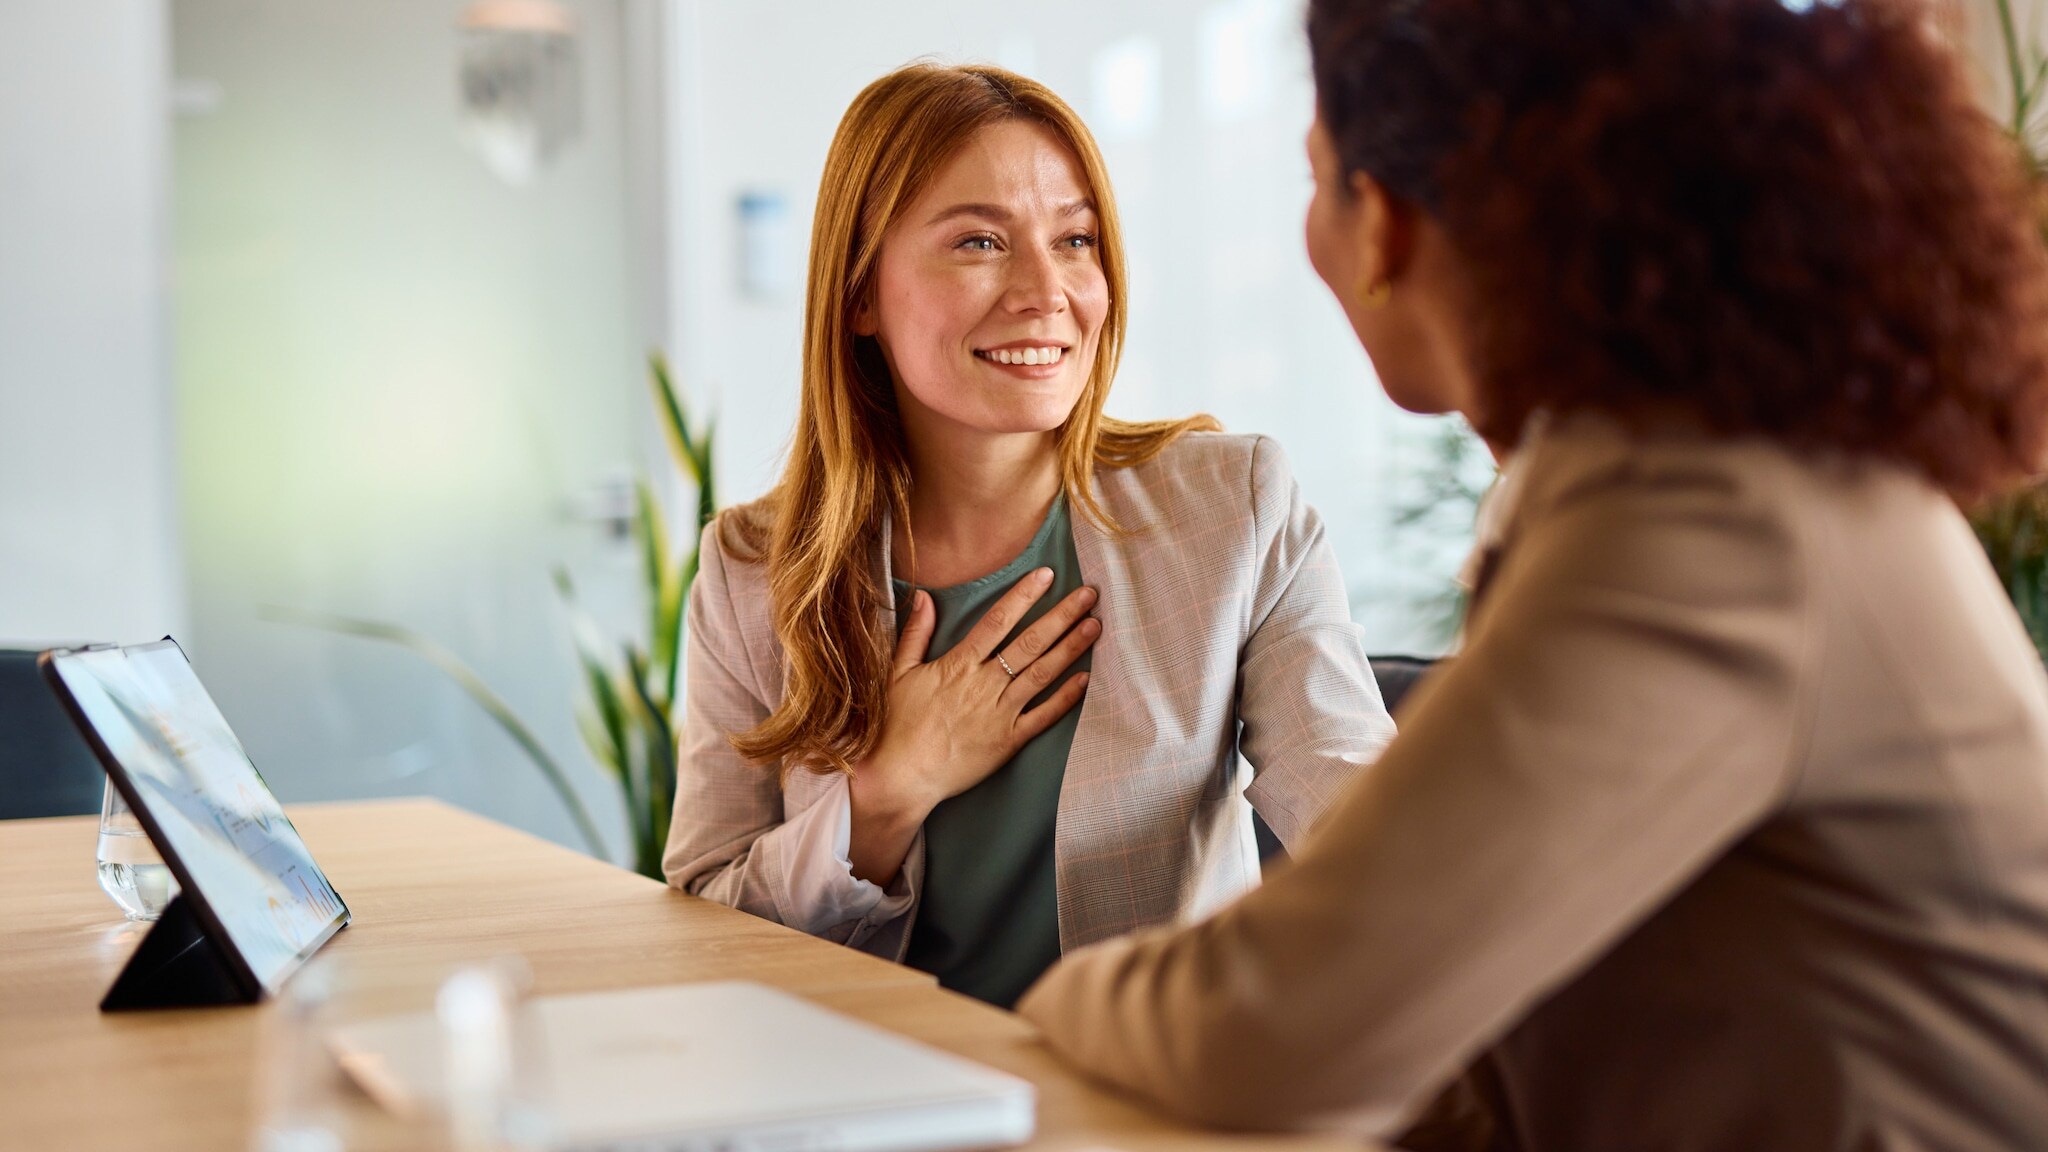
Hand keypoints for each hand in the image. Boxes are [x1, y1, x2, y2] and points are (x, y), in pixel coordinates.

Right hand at [846, 568, 1098, 884]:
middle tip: (1088, 594)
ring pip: (1042, 674)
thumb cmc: (899, 725)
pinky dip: (1065, 698)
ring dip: (1071, 648)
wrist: (903, 776)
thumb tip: (924, 596)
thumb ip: (915, 633)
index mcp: (960, 664)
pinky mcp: (1009, 741)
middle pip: (1030, 642)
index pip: (998, 620)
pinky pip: (1043, 717)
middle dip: (1062, 615)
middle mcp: (985, 683)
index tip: (1047, 574)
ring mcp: (1001, 712)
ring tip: (1095, 626)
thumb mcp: (898, 673)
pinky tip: (1085, 679)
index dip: (1024, 595)